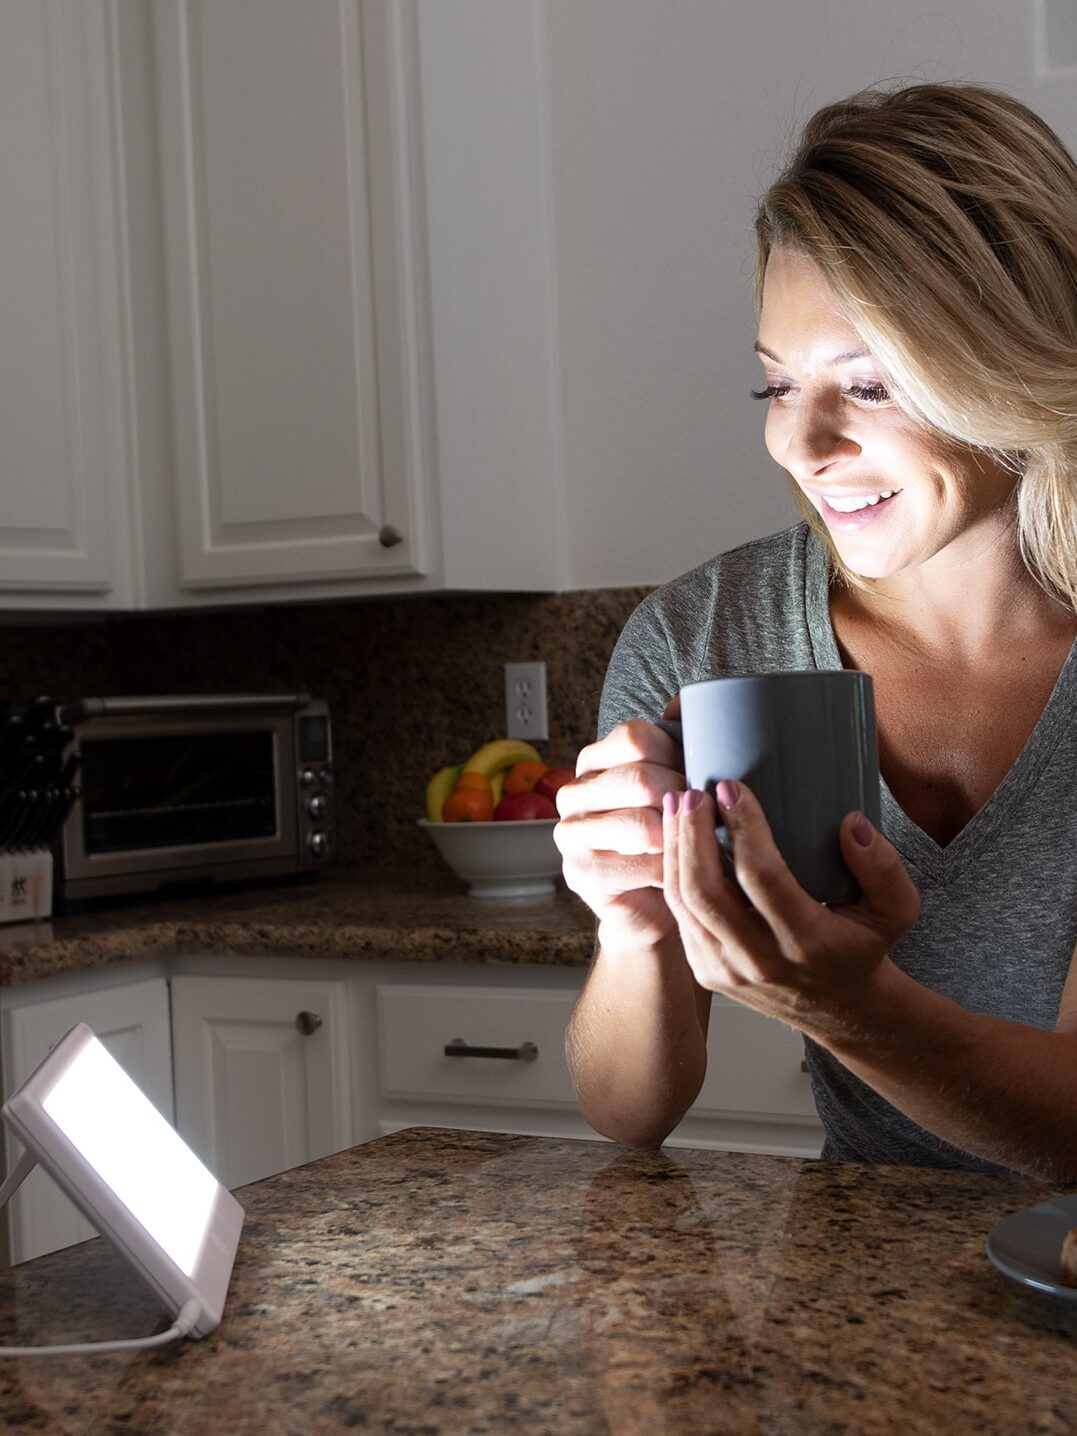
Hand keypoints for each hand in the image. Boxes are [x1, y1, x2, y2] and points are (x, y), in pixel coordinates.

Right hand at [555, 711, 685, 946]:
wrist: (654, 903)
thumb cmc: (670, 835)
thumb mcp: (676, 780)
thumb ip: (678, 738)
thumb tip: (682, 701)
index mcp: (595, 759)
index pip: (636, 737)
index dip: (679, 754)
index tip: (705, 775)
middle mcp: (574, 792)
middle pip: (639, 779)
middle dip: (685, 798)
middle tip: (712, 816)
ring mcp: (571, 834)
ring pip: (639, 824)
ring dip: (680, 837)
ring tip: (702, 844)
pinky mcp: (580, 874)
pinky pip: (638, 866)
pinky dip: (671, 870)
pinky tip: (684, 871)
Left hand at [661, 781, 920, 1027]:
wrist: (837, 1009)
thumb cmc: (861, 946)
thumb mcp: (895, 910)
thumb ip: (883, 867)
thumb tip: (851, 823)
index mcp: (807, 944)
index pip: (763, 878)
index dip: (743, 828)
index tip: (732, 788)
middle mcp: (760, 961)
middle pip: (706, 891)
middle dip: (692, 834)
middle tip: (693, 792)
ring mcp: (727, 971)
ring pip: (684, 903)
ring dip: (675, 848)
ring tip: (677, 805)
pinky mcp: (706, 972)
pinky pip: (679, 917)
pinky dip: (672, 872)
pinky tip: (677, 839)